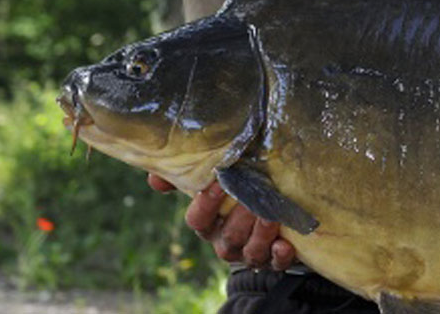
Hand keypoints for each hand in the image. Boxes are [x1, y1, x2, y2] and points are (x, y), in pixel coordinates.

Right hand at [148, 174, 295, 269]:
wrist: (270, 211)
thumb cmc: (237, 192)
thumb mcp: (213, 183)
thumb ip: (185, 178)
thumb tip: (154, 178)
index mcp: (208, 224)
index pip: (198, 220)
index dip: (206, 204)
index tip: (218, 182)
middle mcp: (225, 241)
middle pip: (228, 237)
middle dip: (240, 219)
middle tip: (251, 199)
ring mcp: (248, 253)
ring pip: (250, 251)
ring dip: (260, 234)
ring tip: (270, 215)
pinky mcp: (272, 259)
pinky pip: (275, 263)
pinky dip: (280, 255)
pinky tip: (285, 244)